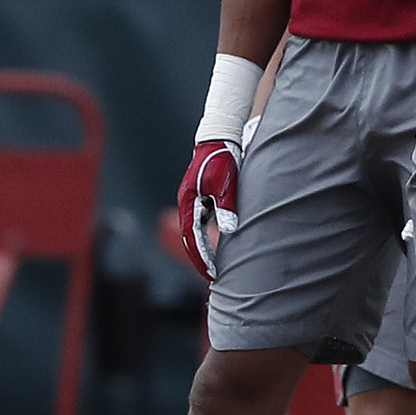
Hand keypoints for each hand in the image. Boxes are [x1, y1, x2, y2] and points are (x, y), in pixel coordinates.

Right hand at [175, 139, 241, 282]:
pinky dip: (207, 238)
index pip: (192, 239)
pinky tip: (218, 246)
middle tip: (212, 278)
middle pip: (190, 239)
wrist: (219, 135)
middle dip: (200, 260)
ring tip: (214, 268)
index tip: (212, 275)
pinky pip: (201, 224)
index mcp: (189, 203)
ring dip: (203, 250)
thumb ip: (226, 207)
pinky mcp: (201, 197)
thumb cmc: (222, 158)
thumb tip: (228, 231)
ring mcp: (193, 201)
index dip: (202, 259)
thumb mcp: (226, 183)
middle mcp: (188, 204)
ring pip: (195, 232)